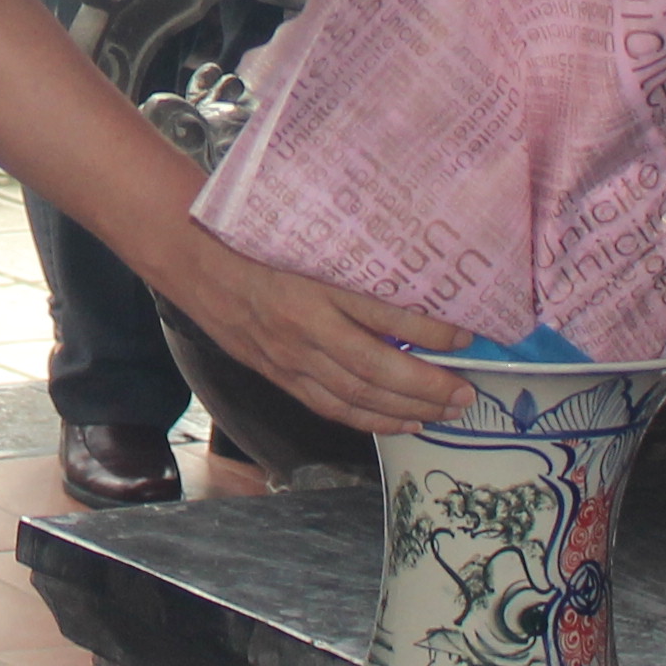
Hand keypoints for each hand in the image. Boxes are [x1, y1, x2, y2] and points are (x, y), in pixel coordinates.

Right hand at [152, 232, 469, 436]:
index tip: (465, 335)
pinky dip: (373, 420)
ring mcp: (292, 357)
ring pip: (358, 395)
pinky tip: (406, 422)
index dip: (427, 330)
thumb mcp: (309, 243)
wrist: (198, 262)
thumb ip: (354, 265)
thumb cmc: (259, 244)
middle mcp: (305, 326)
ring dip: (409, 408)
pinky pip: (332, 407)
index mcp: (315, 285)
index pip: (382, 314)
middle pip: (376, 368)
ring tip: (449, 411)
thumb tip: (416, 283)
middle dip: (428, 385)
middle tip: (467, 392)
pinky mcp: (282, 375)